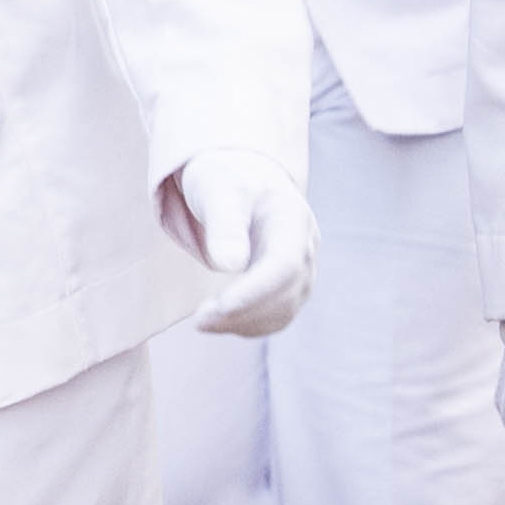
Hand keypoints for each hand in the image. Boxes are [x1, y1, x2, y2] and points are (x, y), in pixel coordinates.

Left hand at [159, 149, 314, 339]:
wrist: (243, 179)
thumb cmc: (229, 181)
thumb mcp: (220, 191)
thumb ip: (225, 224)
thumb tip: (229, 265)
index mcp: (293, 220)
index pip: (283, 265)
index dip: (255, 290)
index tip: (222, 306)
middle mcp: (305, 249)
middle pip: (285, 294)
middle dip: (242, 312)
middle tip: (199, 319)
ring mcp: (302, 272)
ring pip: (282, 313)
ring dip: (242, 324)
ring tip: (202, 320)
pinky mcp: (289, 289)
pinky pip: (275, 318)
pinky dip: (247, 325)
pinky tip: (217, 320)